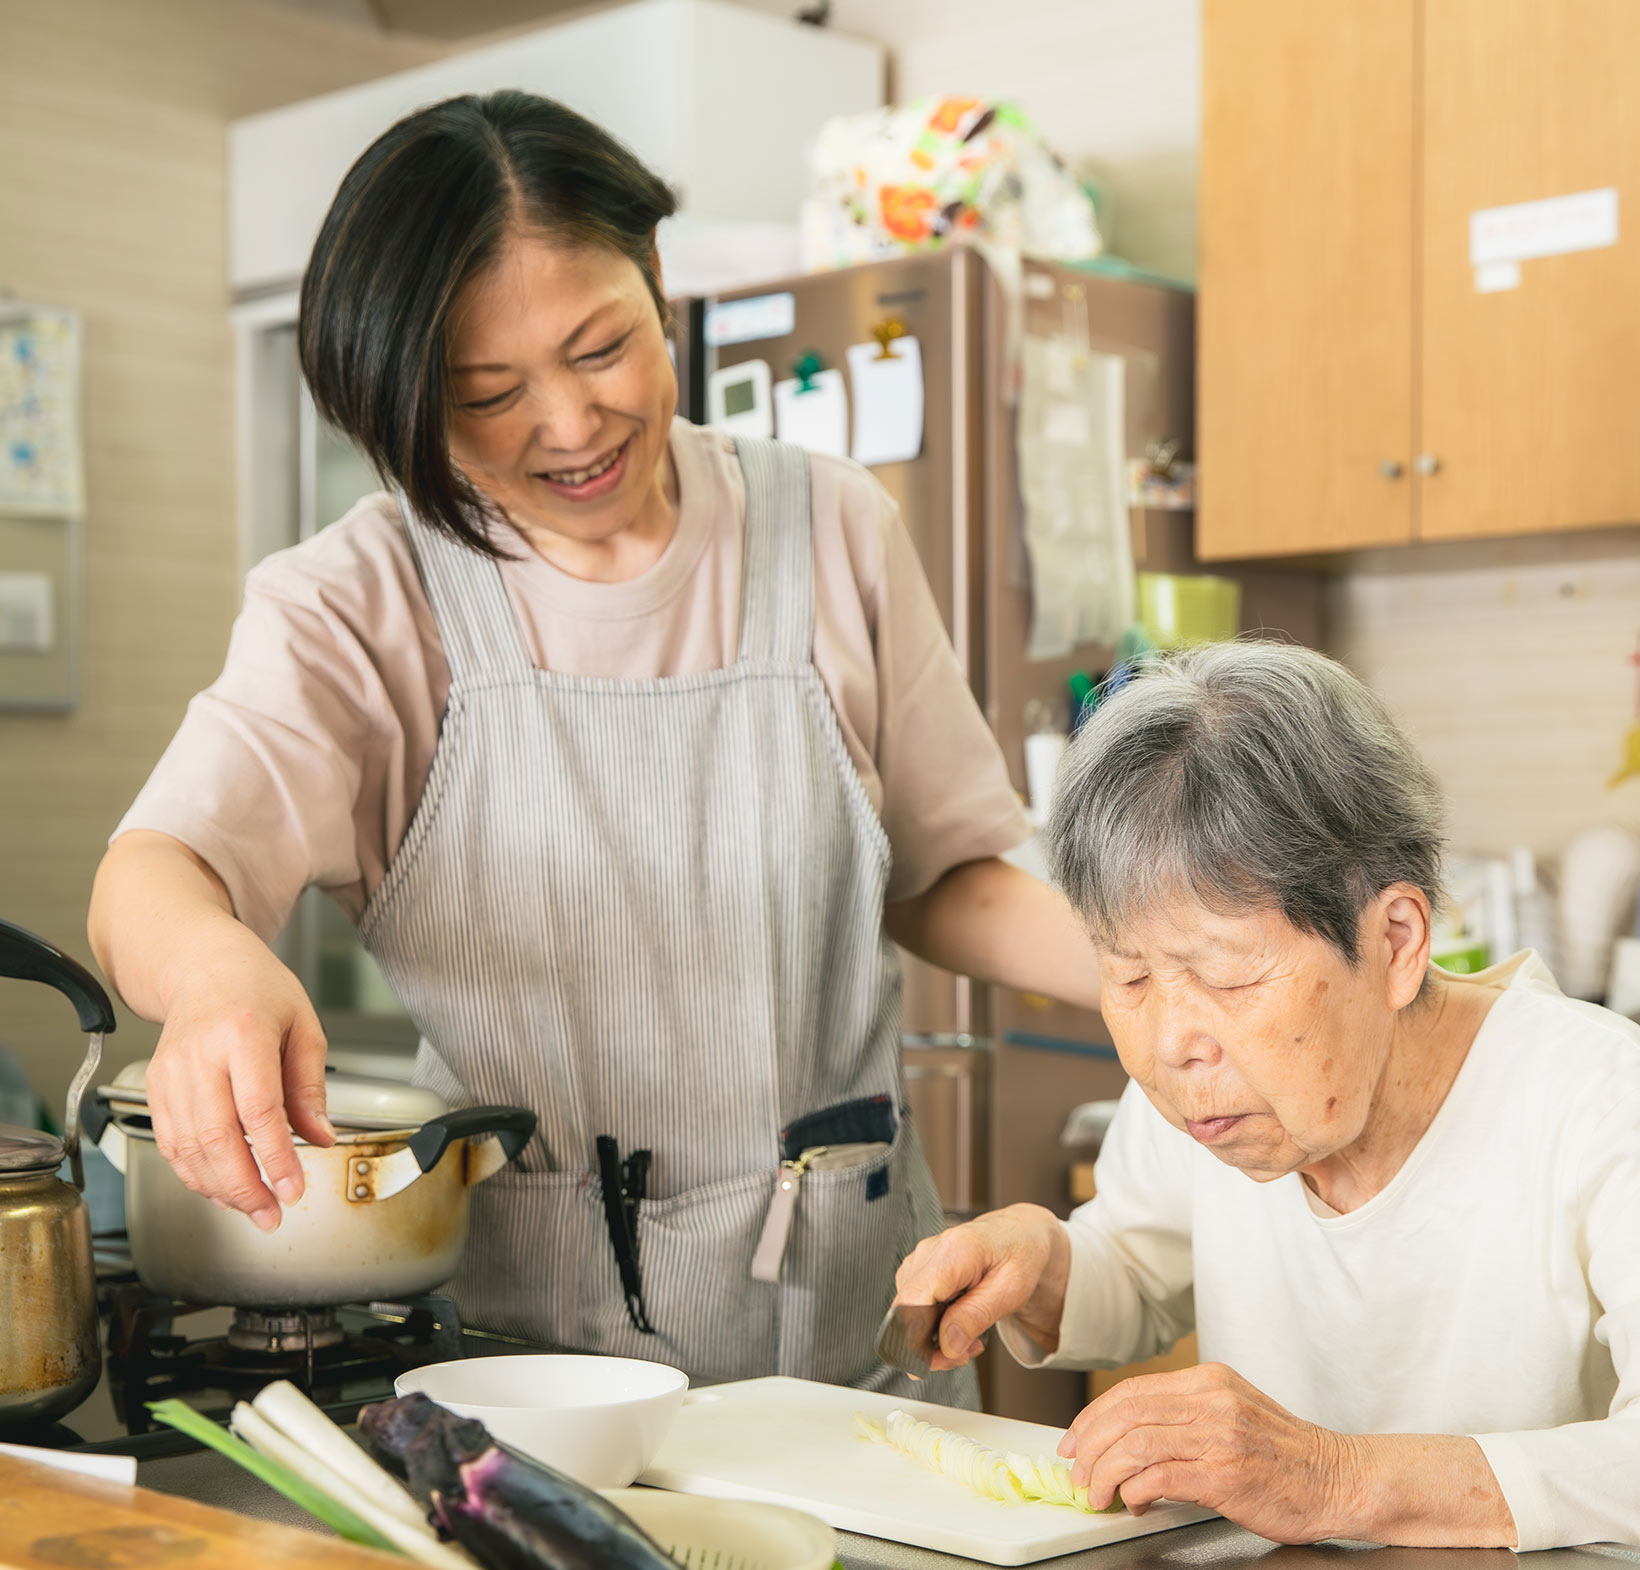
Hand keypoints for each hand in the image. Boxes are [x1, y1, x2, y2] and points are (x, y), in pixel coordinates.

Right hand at [145, 928, 332, 1231]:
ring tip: (253, 1208)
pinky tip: (222, 1187)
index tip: (294, 1190)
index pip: (258, 1109)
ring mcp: (170, 1072)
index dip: (275, 1157)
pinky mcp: (154, 1087)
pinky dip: (194, 1173)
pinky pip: (169, 1142)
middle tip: (272, 1214)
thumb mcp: (303, 1025)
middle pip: (216, 1136)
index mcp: (244, 1032)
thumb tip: (321, 1138)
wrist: (203, 967)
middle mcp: (200, 1054)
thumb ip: (310, 1086)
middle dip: (245, 1187)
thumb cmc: (259, 990)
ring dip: (219, 1188)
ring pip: (187, 1148)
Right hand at [893, 1204, 1069, 1368]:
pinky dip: (933, 1327)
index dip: (916, 1339)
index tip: (938, 1362)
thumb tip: (947, 1345)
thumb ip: (976, 1316)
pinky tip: (958, 1326)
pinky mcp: (919, 1272)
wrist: (1019, 1235)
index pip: (913, 1301)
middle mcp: (928, 1252)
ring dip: (934, 1339)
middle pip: (906, 1312)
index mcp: (953, 1252)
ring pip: (907, 1315)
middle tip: (966, 1354)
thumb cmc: (1019, 1256)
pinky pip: (914, 1309)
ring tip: (969, 1339)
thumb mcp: (1011, 1290)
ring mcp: (920, 1261)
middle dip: (931, 1346)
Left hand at [1057, 1363, 1363, 1543]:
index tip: (1075, 1440)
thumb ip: (1184, 1415)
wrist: (1339, 1480)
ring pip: (1135, 1444)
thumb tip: (1126, 1437)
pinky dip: (1135, 1490)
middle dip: (1090, 1445)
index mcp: (1209, 1380)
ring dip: (1105, 1472)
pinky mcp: (1226, 1474)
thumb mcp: (1232, 1413)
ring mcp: (1220, 1436)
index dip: (1093, 1417)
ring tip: (1099, 1493)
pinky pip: (1160, 1477)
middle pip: (1125, 1414)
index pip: (1132, 1391)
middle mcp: (1212, 1401)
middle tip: (1078, 1472)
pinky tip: (1134, 1502)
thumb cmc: (1285, 1455)